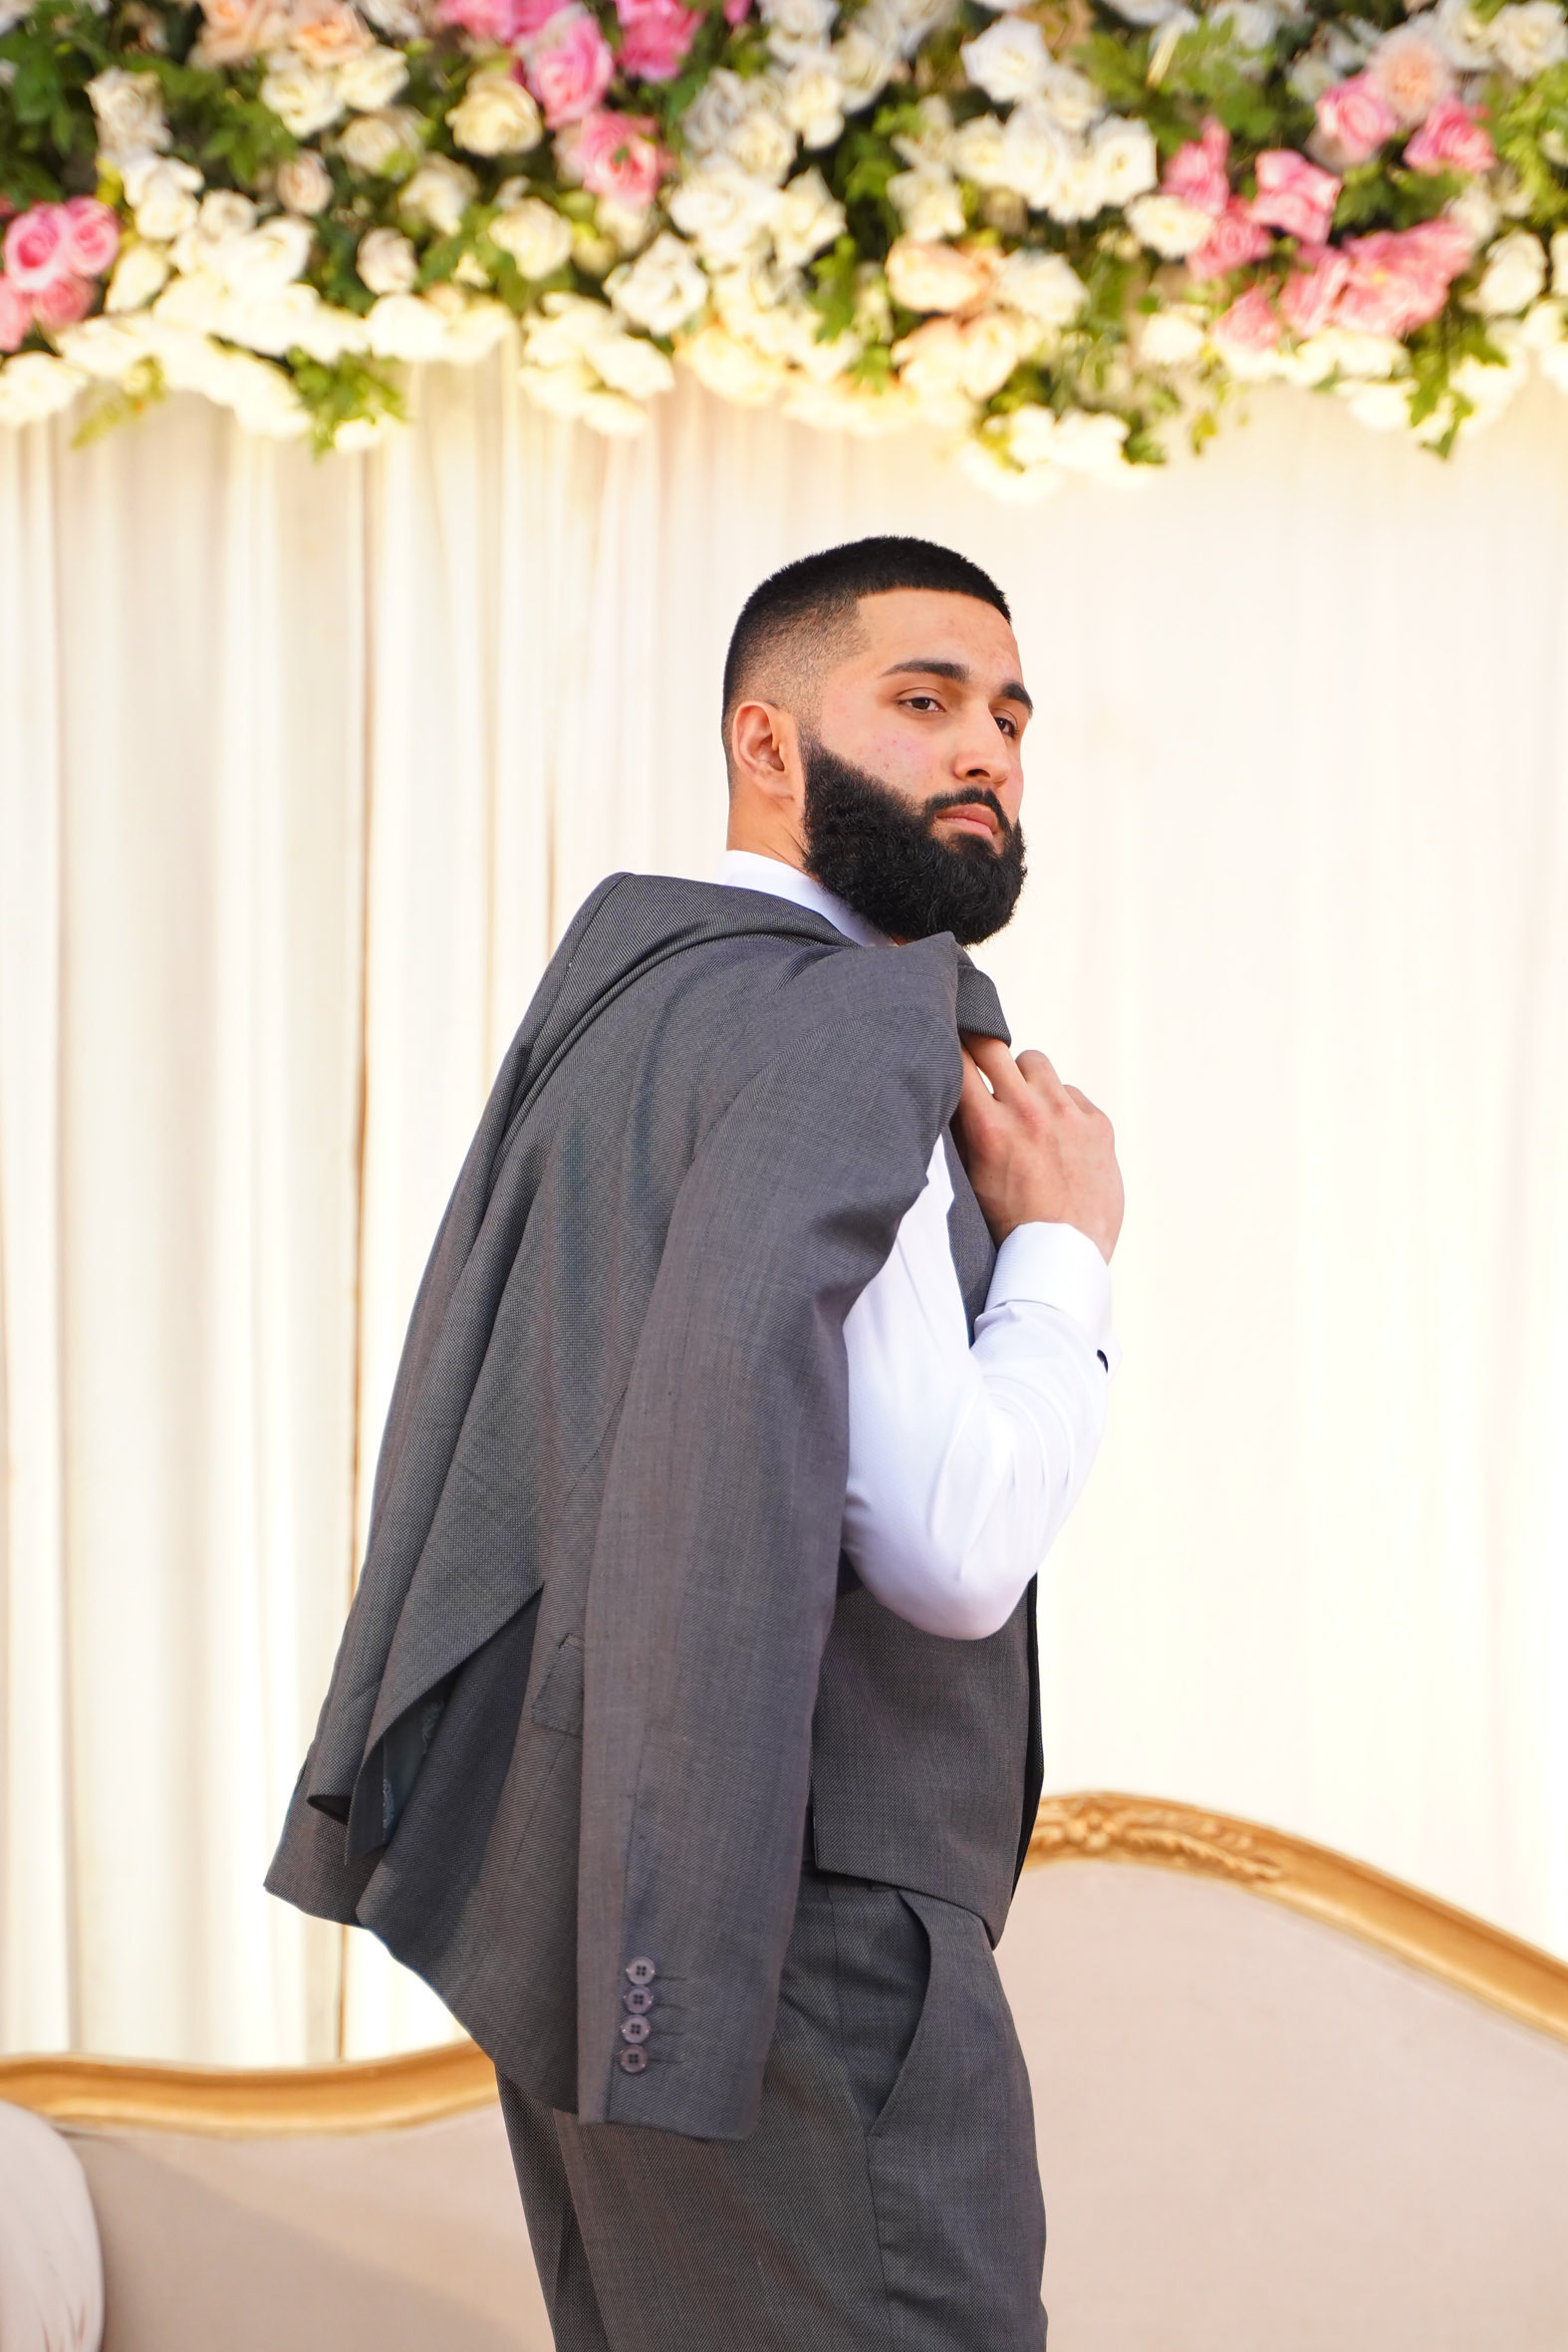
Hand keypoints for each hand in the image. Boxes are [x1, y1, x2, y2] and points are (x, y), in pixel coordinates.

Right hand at [954, 1035, 1123, 1261]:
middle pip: (994, 1047)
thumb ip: (964, 1136)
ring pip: (1035, 1062)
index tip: (950, 1051)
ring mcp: (1067, 1114)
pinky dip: (1059, 1105)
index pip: (962, 1062)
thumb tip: (952, 1099)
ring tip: (1023, 1102)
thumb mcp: (972, 1180)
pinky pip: (1071, 1092)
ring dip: (1023, 1076)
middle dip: (982, 1050)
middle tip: (980, 1062)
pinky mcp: (1097, 1123)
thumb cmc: (1011, 1226)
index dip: (952, 1052)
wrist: (1064, 1255)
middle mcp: (1028, 1111)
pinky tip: (1056, 1135)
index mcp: (989, 1128)